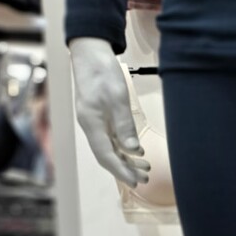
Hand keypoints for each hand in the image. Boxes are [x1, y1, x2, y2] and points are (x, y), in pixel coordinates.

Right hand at [69, 37, 150, 187]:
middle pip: (108, 156)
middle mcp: (91, 126)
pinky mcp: (99, 116)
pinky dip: (124, 148)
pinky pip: (111, 139)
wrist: (90, 52)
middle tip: (145, 178)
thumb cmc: (102, 72)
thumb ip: (124, 125)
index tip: (136, 182)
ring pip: (110, 148)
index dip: (121, 172)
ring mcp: (94, 122)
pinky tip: (136, 151)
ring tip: (145, 167)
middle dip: (126, 169)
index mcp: (92, 123)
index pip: (106, 156)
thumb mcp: (117, 98)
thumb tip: (133, 150)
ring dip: (127, 160)